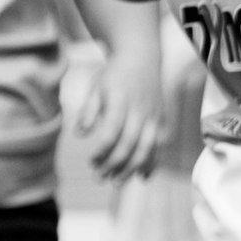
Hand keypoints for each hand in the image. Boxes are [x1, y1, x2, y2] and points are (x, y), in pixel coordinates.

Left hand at [67, 53, 168, 178]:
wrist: (141, 58)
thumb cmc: (114, 74)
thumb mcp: (96, 87)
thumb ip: (89, 111)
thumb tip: (79, 133)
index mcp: (121, 101)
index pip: (112, 132)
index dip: (101, 150)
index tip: (91, 160)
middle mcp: (140, 111)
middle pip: (129, 144)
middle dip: (114, 165)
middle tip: (99, 178)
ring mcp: (154, 117)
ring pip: (147, 148)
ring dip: (132, 168)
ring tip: (116, 182)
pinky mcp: (162, 121)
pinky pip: (160, 146)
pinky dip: (153, 162)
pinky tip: (142, 176)